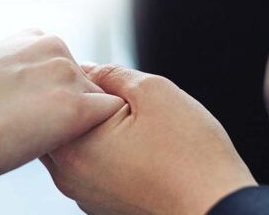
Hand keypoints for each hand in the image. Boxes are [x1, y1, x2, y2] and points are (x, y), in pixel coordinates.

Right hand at [0, 30, 124, 189]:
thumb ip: (20, 78)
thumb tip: (35, 101)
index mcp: (32, 36)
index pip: (68, 70)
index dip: (55, 102)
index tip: (33, 121)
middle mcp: (54, 46)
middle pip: (88, 86)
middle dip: (74, 112)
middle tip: (39, 138)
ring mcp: (66, 74)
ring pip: (100, 106)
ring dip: (84, 127)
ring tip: (44, 147)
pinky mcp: (75, 108)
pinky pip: (109, 123)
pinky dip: (97, 140)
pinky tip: (64, 152)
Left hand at [42, 65, 255, 214]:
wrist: (217, 206)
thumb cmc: (190, 153)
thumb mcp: (153, 92)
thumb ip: (112, 74)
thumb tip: (87, 68)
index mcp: (73, 147)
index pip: (51, 100)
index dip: (79, 80)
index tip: (110, 82)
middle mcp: (68, 176)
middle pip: (59, 124)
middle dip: (82, 106)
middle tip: (122, 100)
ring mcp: (83, 195)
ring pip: (75, 146)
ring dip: (94, 129)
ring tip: (133, 124)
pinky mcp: (101, 206)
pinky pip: (90, 168)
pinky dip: (104, 152)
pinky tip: (136, 148)